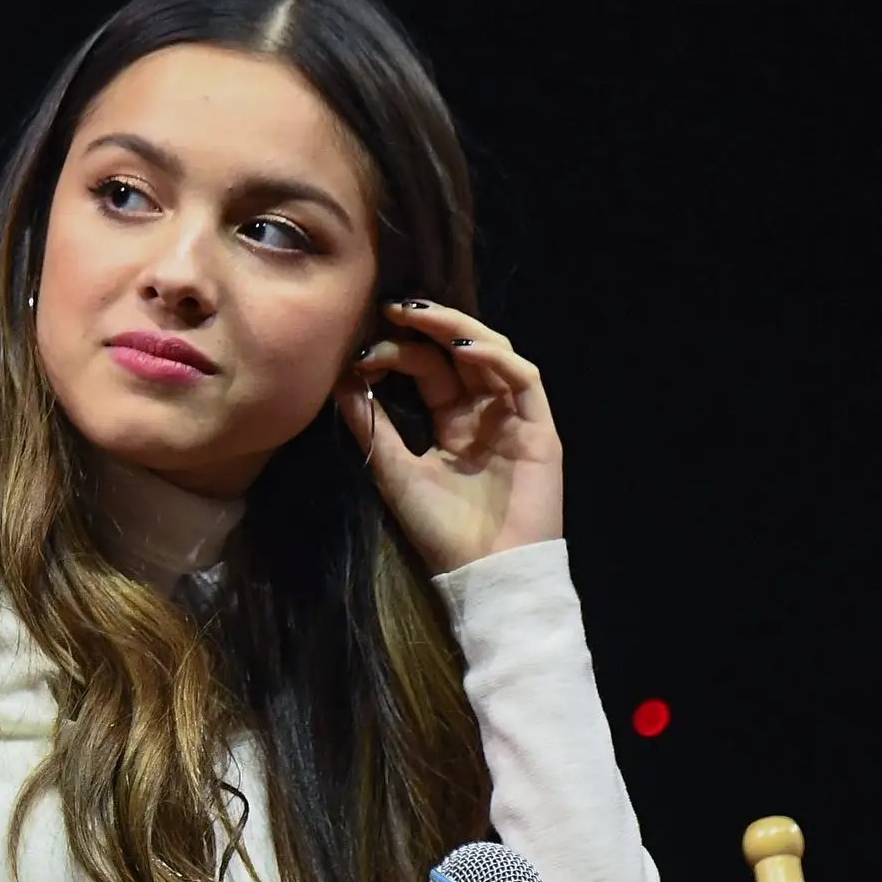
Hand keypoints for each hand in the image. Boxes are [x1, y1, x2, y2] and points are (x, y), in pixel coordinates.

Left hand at [343, 300, 564, 574]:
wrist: (483, 573)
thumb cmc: (440, 530)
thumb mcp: (393, 468)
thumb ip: (371, 424)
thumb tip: (340, 378)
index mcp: (451, 423)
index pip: (428, 371)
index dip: (398, 352)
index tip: (362, 348)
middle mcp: (484, 415)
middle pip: (459, 355)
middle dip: (428, 327)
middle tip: (391, 308)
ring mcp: (514, 420)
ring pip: (494, 355)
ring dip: (459, 330)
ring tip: (421, 316)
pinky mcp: (541, 431)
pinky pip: (525, 381)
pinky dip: (496, 359)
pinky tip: (463, 349)